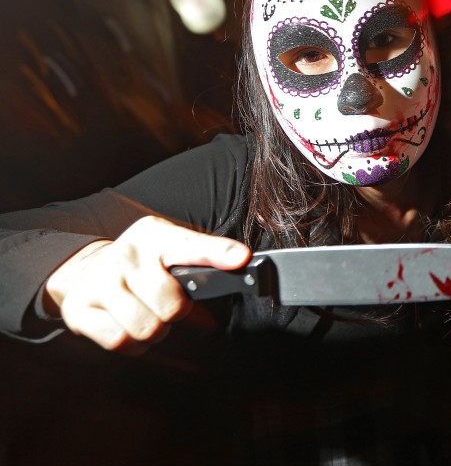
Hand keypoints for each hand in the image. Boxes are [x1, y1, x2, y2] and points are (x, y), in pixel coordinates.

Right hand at [44, 216, 249, 352]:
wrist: (85, 268)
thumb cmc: (141, 264)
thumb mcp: (171, 254)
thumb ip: (200, 275)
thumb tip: (212, 319)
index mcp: (155, 236)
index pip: (192, 246)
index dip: (219, 253)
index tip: (241, 259)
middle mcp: (126, 255)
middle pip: (172, 305)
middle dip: (176, 313)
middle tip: (166, 304)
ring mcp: (100, 282)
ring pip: (148, 328)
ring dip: (155, 331)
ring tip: (148, 314)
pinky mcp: (80, 310)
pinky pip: (122, 341)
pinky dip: (133, 343)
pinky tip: (129, 325)